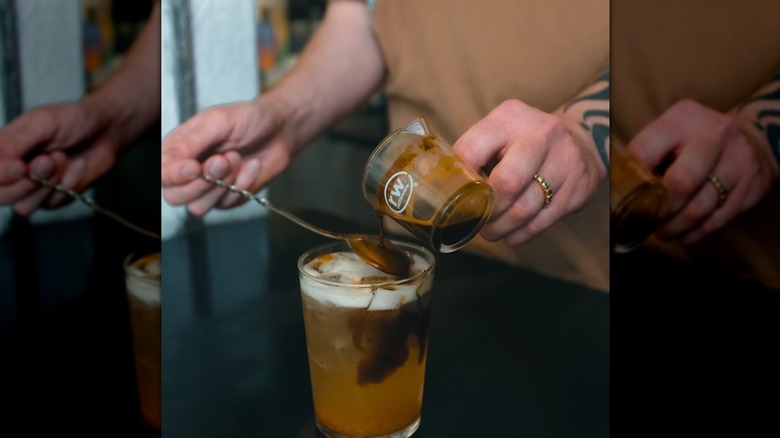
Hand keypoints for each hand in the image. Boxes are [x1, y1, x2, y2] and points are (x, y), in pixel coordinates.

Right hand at [0, 99, 118, 214]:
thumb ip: (15, 142)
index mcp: (2, 150)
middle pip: (1, 196)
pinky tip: (79, 165)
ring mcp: (32, 188)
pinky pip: (52, 204)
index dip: (0, 175)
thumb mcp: (41, 122)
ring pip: (23, 207)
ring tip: (62, 157)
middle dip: (25, 183)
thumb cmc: (72, 120)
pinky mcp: (54, 198)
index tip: (18, 167)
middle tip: (47, 161)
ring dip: (47, 184)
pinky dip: (67, 184)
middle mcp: (12, 172)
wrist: (106, 131)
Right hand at [161, 98, 294, 215]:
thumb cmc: (248, 119)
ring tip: (237, 158)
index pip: (162, 173)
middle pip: (175, 196)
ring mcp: (207, 188)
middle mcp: (188, 171)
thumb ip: (190, 141)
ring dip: (222, 185)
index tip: (195, 167)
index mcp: (178, 149)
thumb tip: (172, 162)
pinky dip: (242, 185)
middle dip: (202, 182)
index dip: (174, 175)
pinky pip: (226, 204)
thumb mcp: (217, 121)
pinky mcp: (227, 198)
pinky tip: (251, 166)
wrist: (280, 131)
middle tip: (223, 160)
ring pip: (199, 206)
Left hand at [452, 99, 606, 245]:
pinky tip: (511, 233)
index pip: (471, 151)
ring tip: (490, 232)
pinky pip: (542, 221)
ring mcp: (564, 161)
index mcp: (509, 118)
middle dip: (486, 210)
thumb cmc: (523, 143)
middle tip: (475, 222)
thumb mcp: (498, 133)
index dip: (458, 180)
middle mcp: (540, 135)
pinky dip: (521, 234)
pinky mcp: (578, 187)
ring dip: (501, 227)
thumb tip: (436, 182)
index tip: (451, 198)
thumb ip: (471, 155)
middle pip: (506, 182)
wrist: (580, 140)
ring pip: (525, 208)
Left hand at [627, 98, 778, 243]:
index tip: (623, 199)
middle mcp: (714, 135)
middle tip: (646, 222)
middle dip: (658, 209)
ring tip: (662, 232)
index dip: (630, 180)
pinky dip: (696, 233)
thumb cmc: (695, 141)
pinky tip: (685, 235)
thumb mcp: (671, 133)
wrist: (752, 139)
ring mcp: (737, 160)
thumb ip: (647, 155)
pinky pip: (719, 218)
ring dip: (675, 227)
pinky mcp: (752, 185)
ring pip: (700, 207)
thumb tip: (618, 191)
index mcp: (681, 119)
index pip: (644, 151)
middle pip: (680, 182)